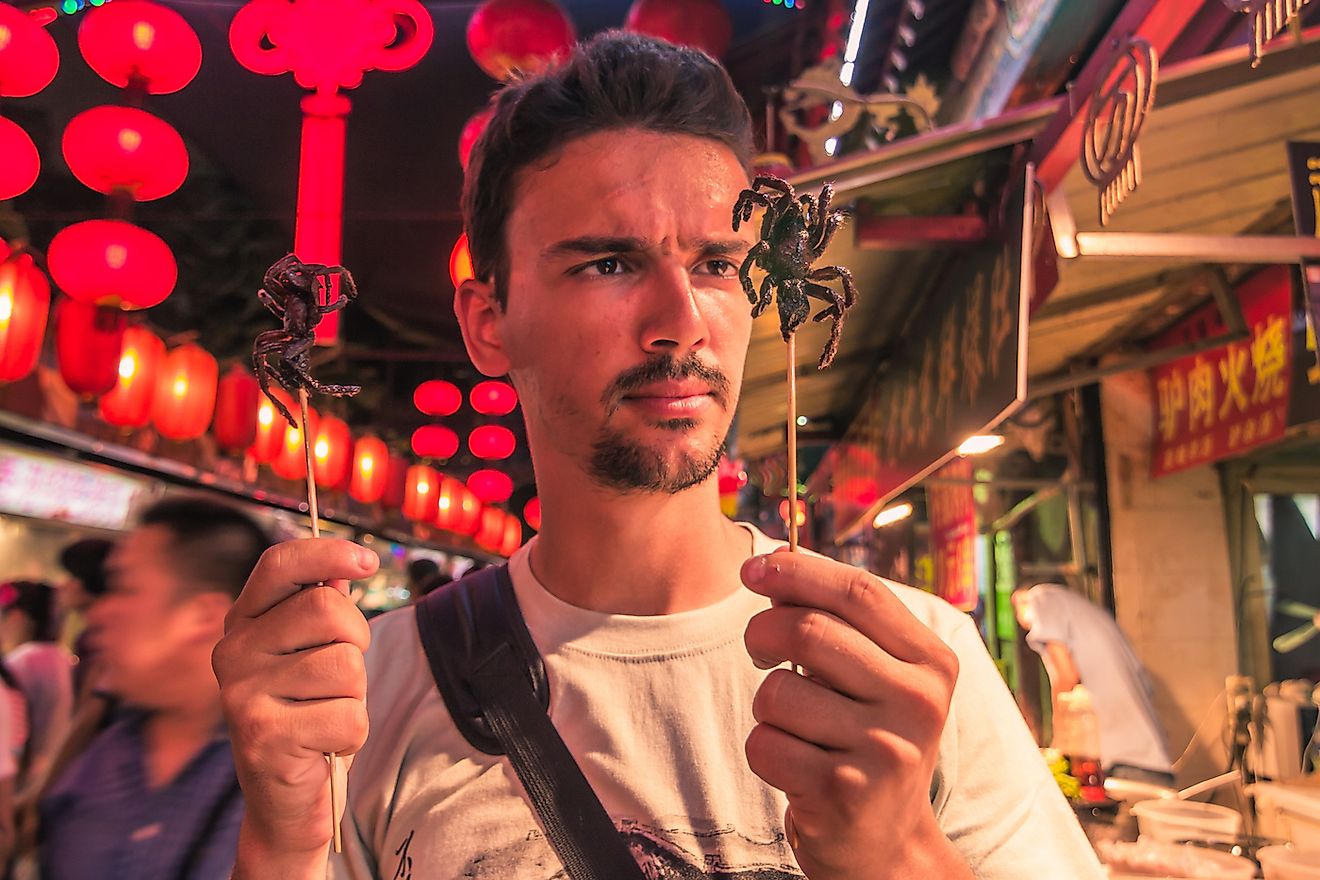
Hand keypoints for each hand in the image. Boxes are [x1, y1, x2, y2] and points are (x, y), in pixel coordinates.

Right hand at [212, 539, 376, 873]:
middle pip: (328, 609)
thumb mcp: (311, 656)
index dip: (327, 553)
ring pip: (345, 665)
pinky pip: (349, 715)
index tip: (367, 560)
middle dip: (356, 641)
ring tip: (325, 715)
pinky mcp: (264, 736)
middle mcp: (233, 653)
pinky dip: (352, 734)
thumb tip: (347, 564)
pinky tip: (323, 745)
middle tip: (340, 676)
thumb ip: (322, 611)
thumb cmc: (308, 717)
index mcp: (243, 623)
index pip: (279, 564)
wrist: (284, 802)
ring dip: (354, 696)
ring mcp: (243, 694)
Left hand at [741, 550, 970, 879]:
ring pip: (777, 691)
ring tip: (796, 727)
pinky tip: (795, 766)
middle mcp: (917, 704)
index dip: (798, 571)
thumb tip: (772, 570)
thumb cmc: (869, 740)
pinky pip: (764, 744)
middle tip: (760, 649)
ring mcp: (882, 751)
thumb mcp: (876, 680)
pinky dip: (763, 750)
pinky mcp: (842, 794)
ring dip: (766, 705)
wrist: (888, 845)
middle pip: (809, 631)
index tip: (754, 568)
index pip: (859, 593)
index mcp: (932, 663)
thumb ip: (837, 624)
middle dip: (762, 633)